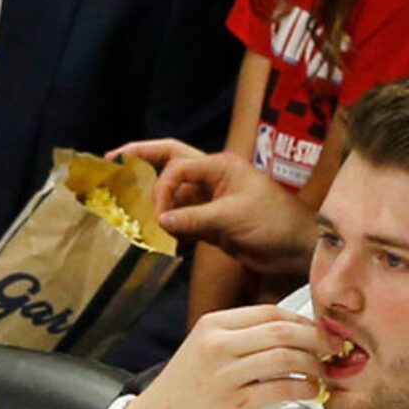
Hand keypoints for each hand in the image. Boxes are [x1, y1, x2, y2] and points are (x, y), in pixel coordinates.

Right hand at [112, 139, 315, 275]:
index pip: (176, 166)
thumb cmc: (274, 223)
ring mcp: (210, 200)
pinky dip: (167, 225)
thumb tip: (161, 221)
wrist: (296, 249)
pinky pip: (181, 219)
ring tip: (124, 203)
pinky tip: (152, 232)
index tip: (159, 214)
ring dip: (151, 198)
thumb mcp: (233, 218)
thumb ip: (195, 219)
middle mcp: (212, 178)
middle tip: (112, 161)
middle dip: (141, 158)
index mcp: (219, 166)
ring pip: (172, 193)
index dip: (161, 187)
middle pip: (170, 161)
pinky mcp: (211, 224)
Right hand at [124, 303, 330, 408]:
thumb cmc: (185, 390)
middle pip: (282, 331)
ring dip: (312, 365)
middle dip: (316, 339)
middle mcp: (219, 345)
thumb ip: (240, 338)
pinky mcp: (233, 405)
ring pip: (284, 358)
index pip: (271, 313)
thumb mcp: (204, 349)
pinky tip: (310, 392)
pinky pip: (279, 390)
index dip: (303, 321)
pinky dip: (302, 389)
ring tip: (322, 373)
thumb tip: (287, 335)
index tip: (320, 332)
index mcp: (214, 325)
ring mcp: (225, 375)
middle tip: (333, 350)